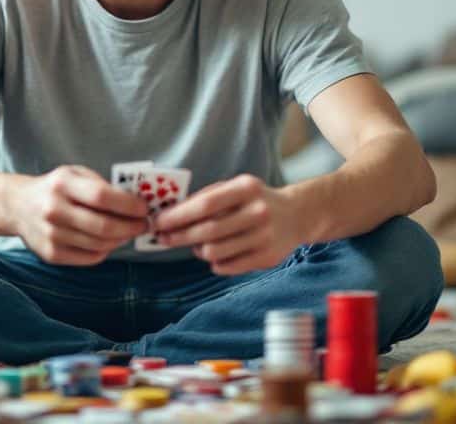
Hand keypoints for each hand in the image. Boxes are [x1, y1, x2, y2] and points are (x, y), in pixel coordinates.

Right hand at [10, 165, 148, 265]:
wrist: (17, 206)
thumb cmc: (55, 188)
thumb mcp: (75, 174)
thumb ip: (101, 185)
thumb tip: (135, 203)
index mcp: (63, 184)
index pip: (102, 197)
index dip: (128, 205)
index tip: (143, 209)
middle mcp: (54, 209)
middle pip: (103, 225)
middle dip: (131, 227)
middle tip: (143, 225)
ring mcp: (51, 234)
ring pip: (99, 244)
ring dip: (121, 240)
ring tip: (129, 232)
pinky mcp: (51, 254)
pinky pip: (89, 258)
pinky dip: (105, 251)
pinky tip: (109, 242)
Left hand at [152, 174, 304, 274]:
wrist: (296, 215)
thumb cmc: (253, 200)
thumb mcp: (234, 188)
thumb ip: (205, 198)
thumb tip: (169, 215)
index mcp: (246, 189)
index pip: (205, 205)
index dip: (178, 216)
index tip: (158, 222)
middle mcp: (258, 212)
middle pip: (207, 231)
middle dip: (179, 236)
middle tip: (163, 238)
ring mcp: (264, 236)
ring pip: (214, 252)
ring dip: (197, 250)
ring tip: (196, 244)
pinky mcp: (267, 257)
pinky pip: (227, 267)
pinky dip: (214, 262)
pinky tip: (215, 254)